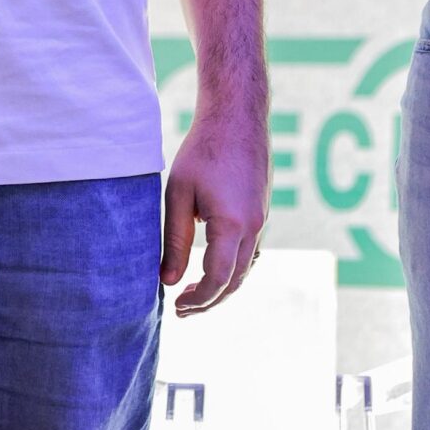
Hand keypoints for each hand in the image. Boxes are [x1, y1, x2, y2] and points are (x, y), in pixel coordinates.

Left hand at [159, 105, 268, 316]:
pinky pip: (251, 252)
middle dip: (210, 301)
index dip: (198, 300)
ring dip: (223, 287)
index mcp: (233, 225)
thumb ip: (175, 241)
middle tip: (181, 310)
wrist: (237, 118)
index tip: (176, 307)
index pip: (218, 280)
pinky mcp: (261, 212)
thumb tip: (168, 281)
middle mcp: (254, 228)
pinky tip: (214, 269)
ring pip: (246, 268)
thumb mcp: (179, 195)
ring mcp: (261, 221)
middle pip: (235, 281)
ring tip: (194, 295)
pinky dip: (234, 268)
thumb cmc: (203, 151)